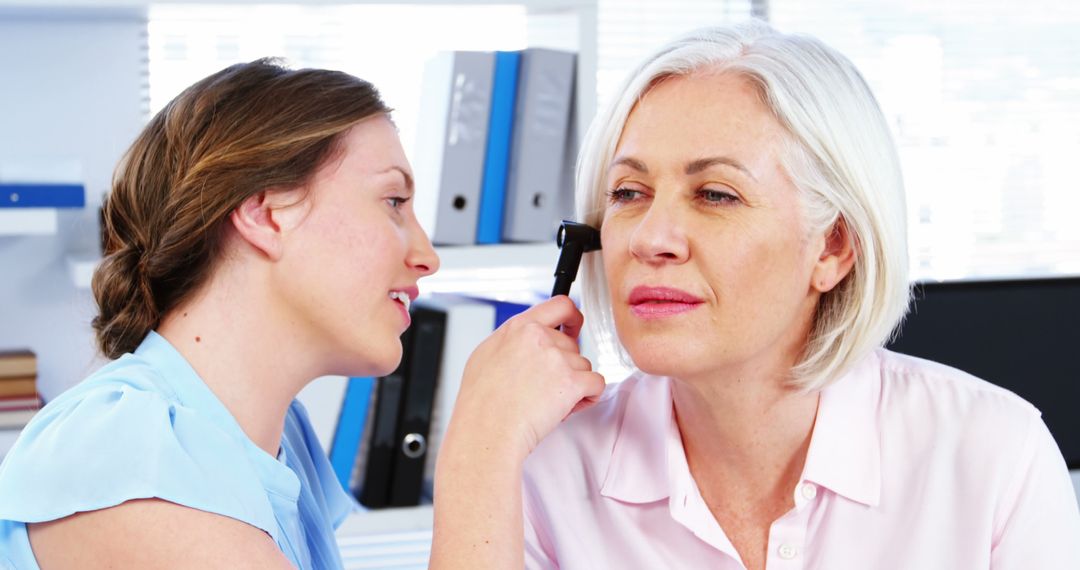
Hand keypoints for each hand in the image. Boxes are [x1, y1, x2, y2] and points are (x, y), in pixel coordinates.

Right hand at [451, 295, 605, 461]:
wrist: (486, 431)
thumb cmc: (480, 403)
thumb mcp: (486, 355)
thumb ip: (513, 341)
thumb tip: (527, 340)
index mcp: (518, 327)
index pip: (559, 305)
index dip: (572, 317)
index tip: (573, 328)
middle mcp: (538, 337)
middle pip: (572, 345)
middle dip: (565, 367)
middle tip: (545, 389)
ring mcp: (556, 358)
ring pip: (583, 366)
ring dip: (574, 384)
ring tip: (548, 403)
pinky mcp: (571, 382)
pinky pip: (597, 383)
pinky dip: (588, 397)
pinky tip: (569, 407)